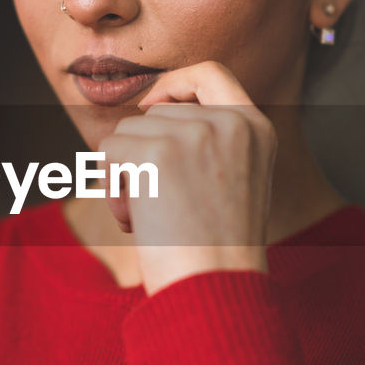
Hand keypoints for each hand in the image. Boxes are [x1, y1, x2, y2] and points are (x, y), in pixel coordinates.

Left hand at [101, 60, 275, 294]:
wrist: (216, 291)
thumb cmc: (217, 252)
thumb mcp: (235, 182)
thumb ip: (210, 144)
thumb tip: (152, 116)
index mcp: (256, 128)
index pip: (210, 73)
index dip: (174, 83)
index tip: (151, 108)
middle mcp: (230, 122)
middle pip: (156, 113)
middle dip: (142, 155)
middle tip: (155, 205)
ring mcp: (194, 133)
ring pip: (126, 133)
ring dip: (124, 176)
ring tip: (149, 218)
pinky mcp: (157, 152)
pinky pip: (108, 152)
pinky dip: (110, 187)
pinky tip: (135, 221)